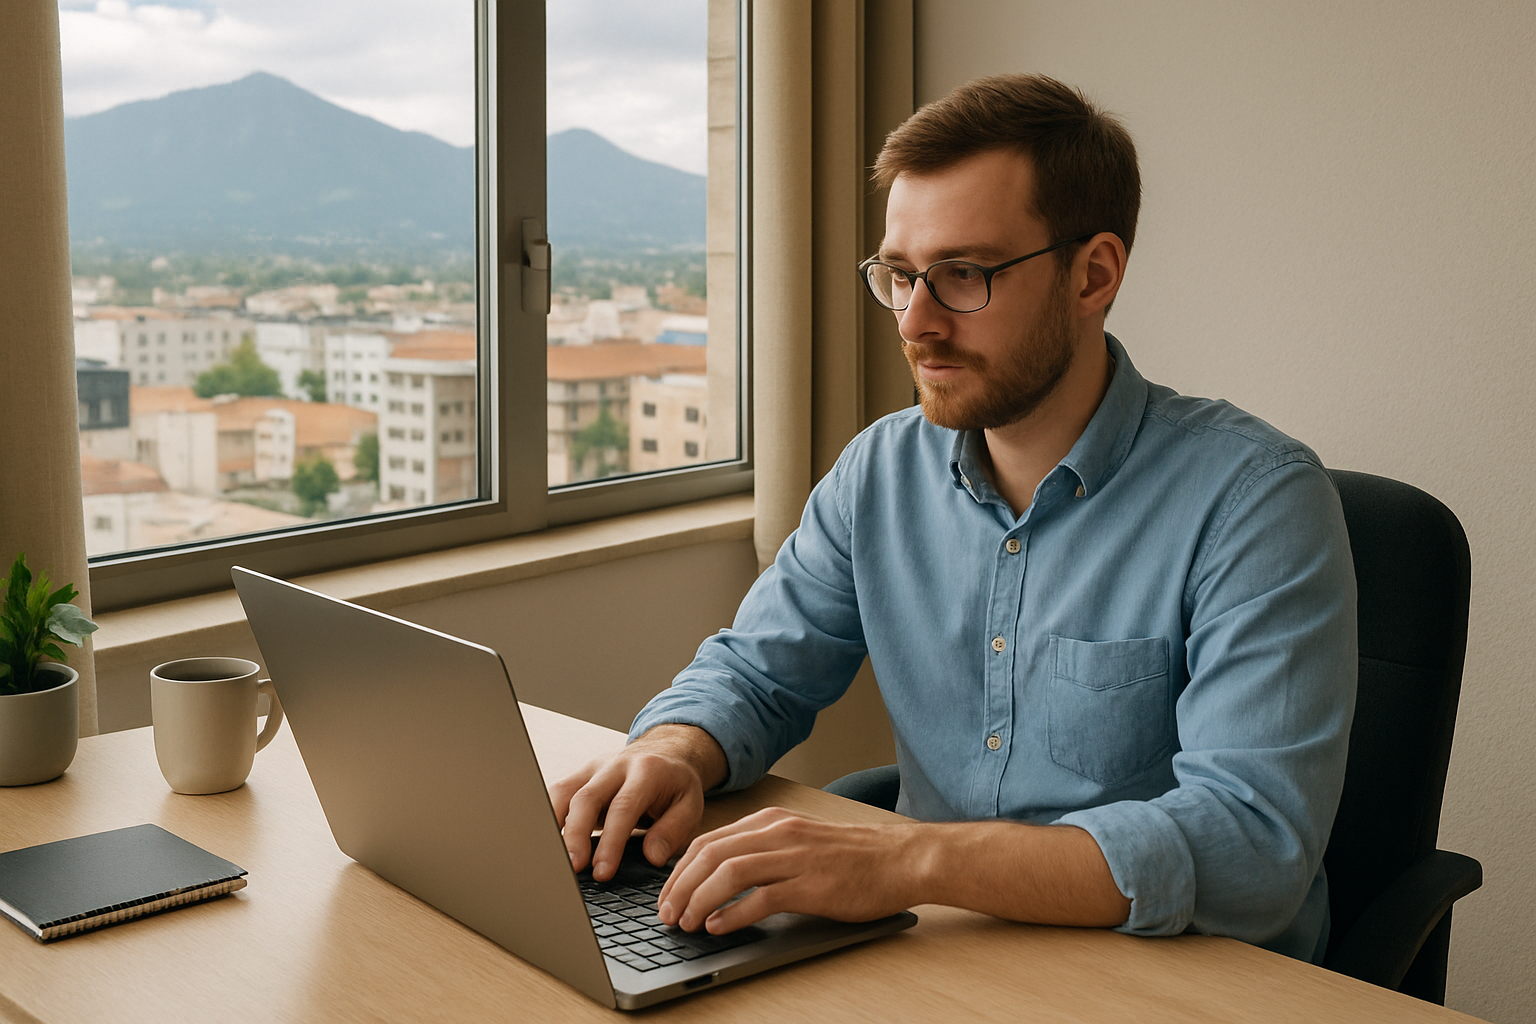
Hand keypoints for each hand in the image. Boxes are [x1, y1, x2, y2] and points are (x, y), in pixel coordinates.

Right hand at [547, 724, 725, 880]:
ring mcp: (593, 769)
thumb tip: (652, 857)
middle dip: (576, 836)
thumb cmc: (675, 784)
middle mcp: (615, 766)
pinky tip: (546, 842)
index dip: (611, 841)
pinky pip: (556, 794)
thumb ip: (673, 830)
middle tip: (573, 869)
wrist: (664, 753)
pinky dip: (547, 817)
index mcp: (647, 771)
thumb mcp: (689, 804)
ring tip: (552, 859)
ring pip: (563, 792)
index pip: (623, 807)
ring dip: (554, 827)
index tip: (602, 871)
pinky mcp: (578, 775)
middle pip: (586, 798)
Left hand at [656, 807, 920, 933]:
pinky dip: (733, 914)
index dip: (679, 870)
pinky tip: (719, 927)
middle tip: (666, 915)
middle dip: (679, 886)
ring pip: (728, 872)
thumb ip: (763, 851)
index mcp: (772, 821)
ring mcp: (795, 857)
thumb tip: (719, 879)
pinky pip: (761, 897)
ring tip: (686, 923)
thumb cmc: (855, 857)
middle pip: (709, 854)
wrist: (903, 860)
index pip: (708, 841)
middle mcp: (779, 832)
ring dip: (698, 900)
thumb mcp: (801, 841)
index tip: (666, 895)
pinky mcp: (811, 884)